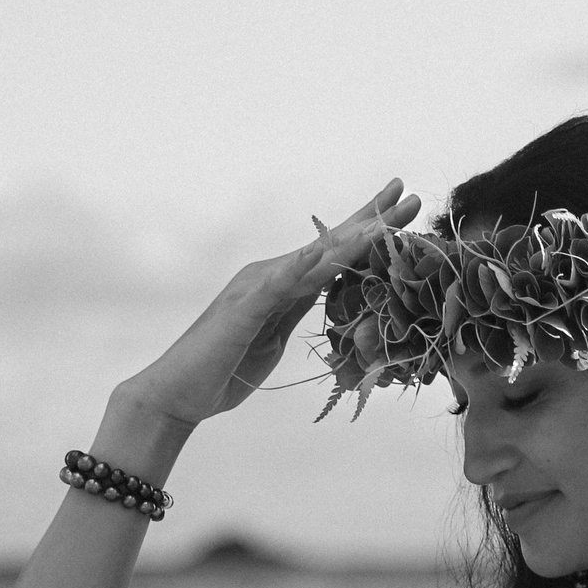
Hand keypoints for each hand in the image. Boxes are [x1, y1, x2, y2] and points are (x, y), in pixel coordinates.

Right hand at [119, 179, 421, 427]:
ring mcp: (255, 287)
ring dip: (351, 239)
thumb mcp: (275, 335)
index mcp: (281, 283)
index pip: (332, 252)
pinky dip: (302, 267)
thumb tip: (330, 296)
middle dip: (371, 219)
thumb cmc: (226, 370)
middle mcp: (270, 275)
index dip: (368, 230)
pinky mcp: (244, 308)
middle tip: (410, 193)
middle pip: (329, 244)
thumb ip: (298, 308)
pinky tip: (326, 252)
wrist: (178, 394)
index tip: (404, 208)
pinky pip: (278, 284)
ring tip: (386, 221)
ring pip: (312, 259)